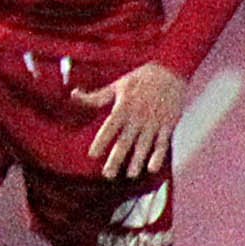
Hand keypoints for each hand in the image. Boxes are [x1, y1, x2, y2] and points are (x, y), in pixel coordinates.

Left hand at [76, 61, 186, 178]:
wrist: (171, 71)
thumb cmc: (141, 78)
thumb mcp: (117, 85)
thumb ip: (96, 96)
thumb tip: (73, 94)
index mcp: (123, 107)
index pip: (109, 128)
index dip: (101, 141)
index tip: (92, 155)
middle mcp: (138, 117)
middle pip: (125, 141)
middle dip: (116, 158)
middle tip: (108, 174)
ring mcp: (154, 122)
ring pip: (144, 145)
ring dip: (137, 161)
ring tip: (130, 174)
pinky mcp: (168, 124)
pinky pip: (163, 143)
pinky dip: (158, 156)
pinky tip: (152, 168)